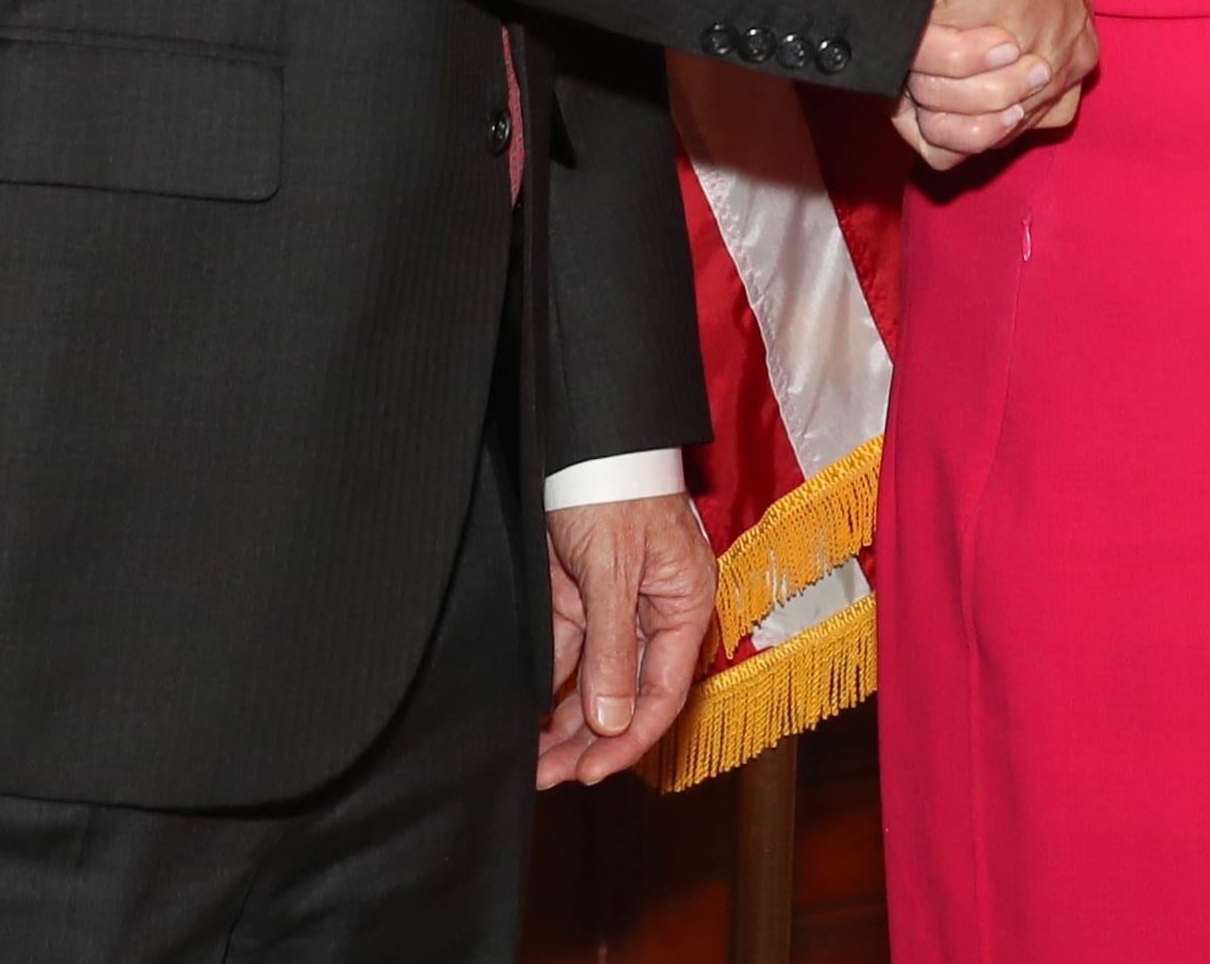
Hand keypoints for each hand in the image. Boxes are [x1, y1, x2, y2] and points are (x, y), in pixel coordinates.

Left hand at [537, 494, 715, 785]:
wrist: (583, 432)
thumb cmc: (614, 487)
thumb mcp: (614, 568)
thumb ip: (612, 647)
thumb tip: (611, 721)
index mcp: (684, 606)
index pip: (663, 693)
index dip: (627, 740)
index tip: (588, 773)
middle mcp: (654, 614)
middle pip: (626, 695)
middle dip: (589, 741)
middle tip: (548, 778)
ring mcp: (614, 607)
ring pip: (591, 681)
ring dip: (563, 722)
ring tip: (531, 761)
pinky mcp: (578, 595)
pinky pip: (565, 654)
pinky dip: (547, 686)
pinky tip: (526, 719)